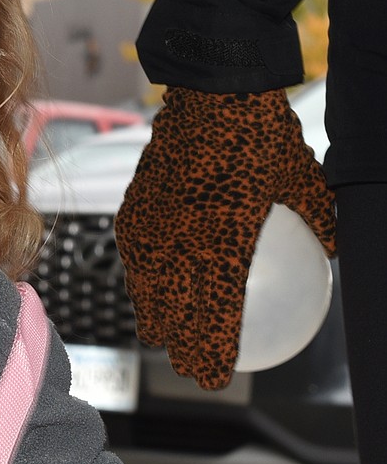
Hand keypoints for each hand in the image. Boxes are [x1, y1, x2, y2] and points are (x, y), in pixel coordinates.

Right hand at [115, 88, 335, 390]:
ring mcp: (149, 232)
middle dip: (182, 351)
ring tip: (169, 337)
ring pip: (145, 296)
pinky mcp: (132, 214)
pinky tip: (152, 289)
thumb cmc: (264, 133)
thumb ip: (315, 224)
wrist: (209, 86)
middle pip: (171, 321)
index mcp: (224, 245)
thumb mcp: (304, 181)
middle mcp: (178, 246)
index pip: (213, 320)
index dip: (211, 356)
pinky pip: (135, 264)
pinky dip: (144, 283)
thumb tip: (330, 253)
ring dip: (158, 322)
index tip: (216, 377)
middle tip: (196, 368)